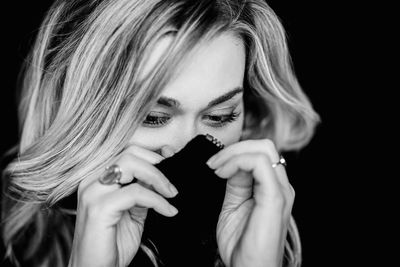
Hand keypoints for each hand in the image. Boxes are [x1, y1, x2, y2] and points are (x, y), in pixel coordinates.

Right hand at [68, 145, 178, 266]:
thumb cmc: (112, 245)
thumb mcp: (133, 212)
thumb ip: (144, 191)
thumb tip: (162, 175)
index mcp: (98, 179)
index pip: (127, 151)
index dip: (153, 152)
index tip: (172, 158)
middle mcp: (92, 181)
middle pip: (130, 152)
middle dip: (157, 164)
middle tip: (172, 184)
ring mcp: (93, 192)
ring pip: (131, 164)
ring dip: (158, 178)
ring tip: (171, 194)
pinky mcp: (99, 207)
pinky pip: (136, 192)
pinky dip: (157, 200)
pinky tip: (168, 211)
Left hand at [207, 139, 294, 266]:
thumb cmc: (241, 244)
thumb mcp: (233, 205)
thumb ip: (235, 183)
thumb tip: (230, 163)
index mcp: (271, 187)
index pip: (258, 153)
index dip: (233, 153)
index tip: (212, 165)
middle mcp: (280, 185)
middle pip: (264, 146)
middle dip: (234, 148)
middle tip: (213, 163)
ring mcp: (280, 190)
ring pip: (263, 149)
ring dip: (233, 153)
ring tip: (215, 168)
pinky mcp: (275, 197)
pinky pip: (259, 164)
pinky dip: (237, 162)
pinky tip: (222, 174)